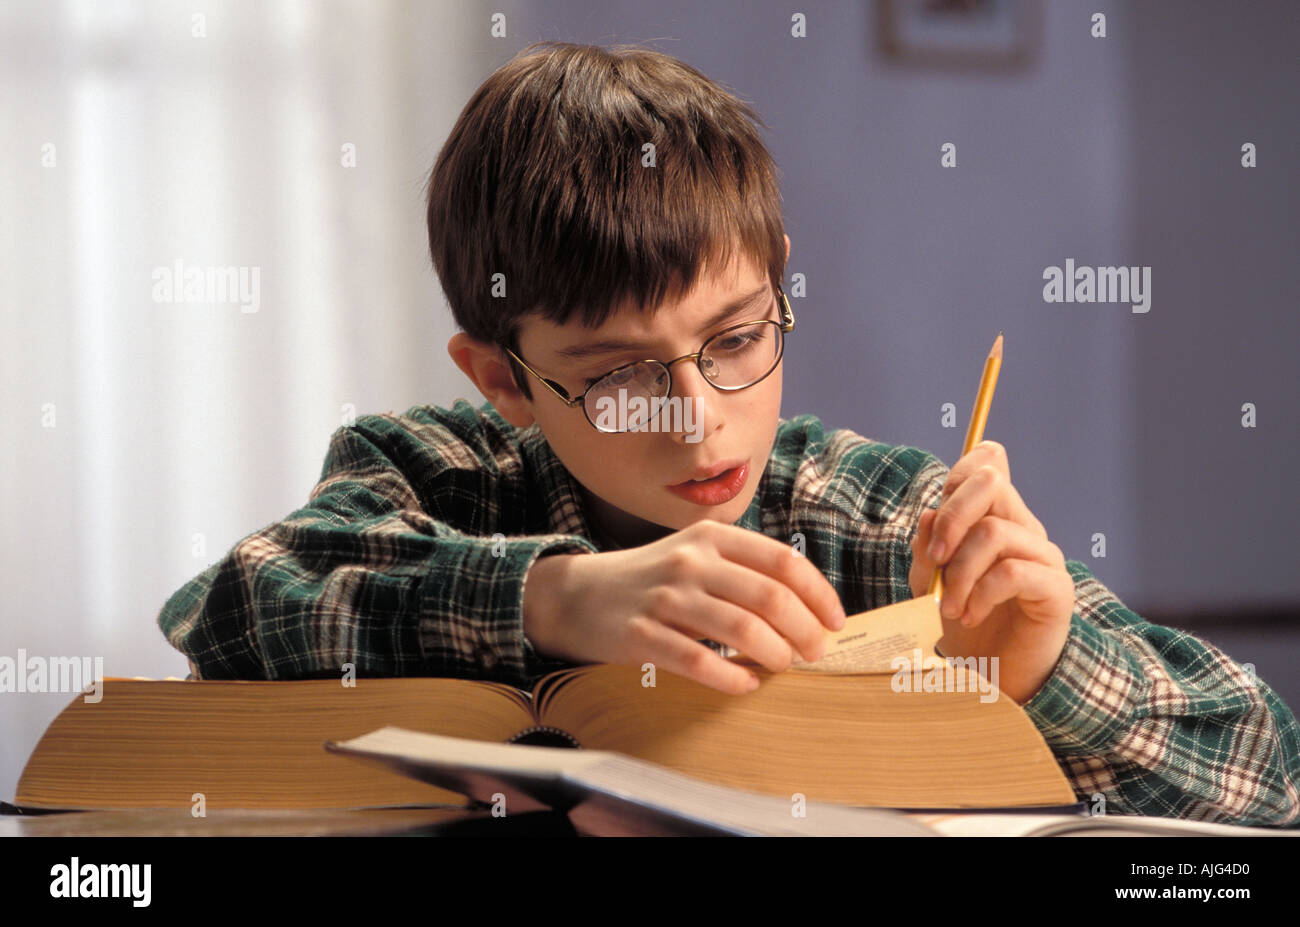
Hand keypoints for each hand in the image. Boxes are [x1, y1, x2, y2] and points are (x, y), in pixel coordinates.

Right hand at [523, 520, 846, 694]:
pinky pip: (699, 662)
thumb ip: (742, 570)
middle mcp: (691, 561)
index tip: (835, 622)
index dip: (818, 593)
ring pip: (741, 629)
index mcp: (711, 537)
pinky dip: (732, 677)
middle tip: (815, 653)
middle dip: (804, 630)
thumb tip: (806, 607)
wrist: (577, 595)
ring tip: (783, 666)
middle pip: (770, 597)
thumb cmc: (651, 579)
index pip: (783, 561)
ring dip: (775, 654)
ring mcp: (665, 597)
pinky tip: (745, 684)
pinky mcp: (642, 634)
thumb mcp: (695, 554)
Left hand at [908, 440, 1075, 703]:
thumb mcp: (933, 581)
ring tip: (949, 608)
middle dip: (952, 517)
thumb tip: (930, 515)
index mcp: (995, 518)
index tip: (934, 515)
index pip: (986, 467)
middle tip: (935, 559)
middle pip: (992, 484)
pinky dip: (980, 594)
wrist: (996, 675)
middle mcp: (1024, 528)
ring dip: (960, 572)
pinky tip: (969, 616)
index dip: (961, 471)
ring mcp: (1043, 556)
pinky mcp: (1055, 588)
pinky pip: (1012, 572)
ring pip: (994, 532)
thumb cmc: (965, 622)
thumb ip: (929, 547)